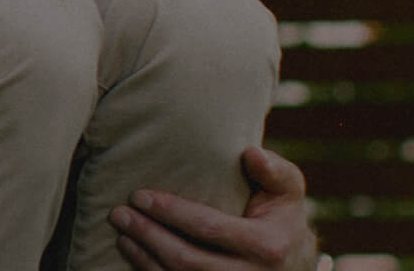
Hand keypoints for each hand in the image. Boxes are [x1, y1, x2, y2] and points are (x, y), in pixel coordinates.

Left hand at [109, 146, 318, 270]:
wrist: (294, 262)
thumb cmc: (282, 216)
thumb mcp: (287, 190)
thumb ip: (273, 170)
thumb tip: (250, 153)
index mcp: (267, 246)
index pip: (209, 228)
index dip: (171, 213)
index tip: (139, 196)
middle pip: (187, 261)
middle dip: (149, 237)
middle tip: (119, 215)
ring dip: (144, 259)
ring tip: (122, 234)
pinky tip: (136, 256)